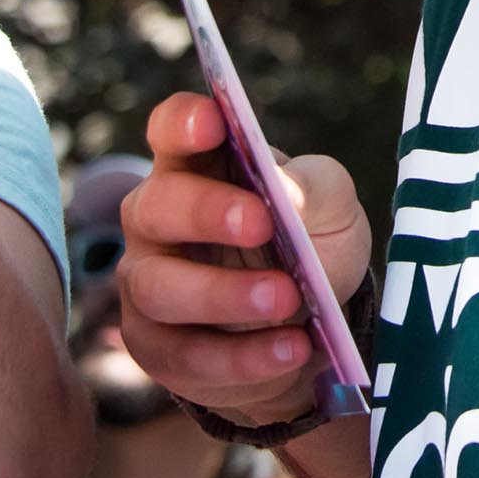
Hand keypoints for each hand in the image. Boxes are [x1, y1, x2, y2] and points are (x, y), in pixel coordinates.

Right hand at [114, 92, 371, 431]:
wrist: (309, 333)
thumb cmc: (310, 246)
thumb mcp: (331, 208)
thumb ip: (314, 187)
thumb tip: (285, 193)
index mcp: (198, 165)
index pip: (172, 130)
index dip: (184, 123)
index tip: (212, 121)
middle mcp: (157, 220)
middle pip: (155, 206)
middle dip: (206, 212)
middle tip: (262, 222)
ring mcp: (147, 284)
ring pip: (160, 288)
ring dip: (223, 294)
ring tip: (287, 298)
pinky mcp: (158, 347)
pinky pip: (185, 354)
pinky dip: (243, 356)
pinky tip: (291, 349)